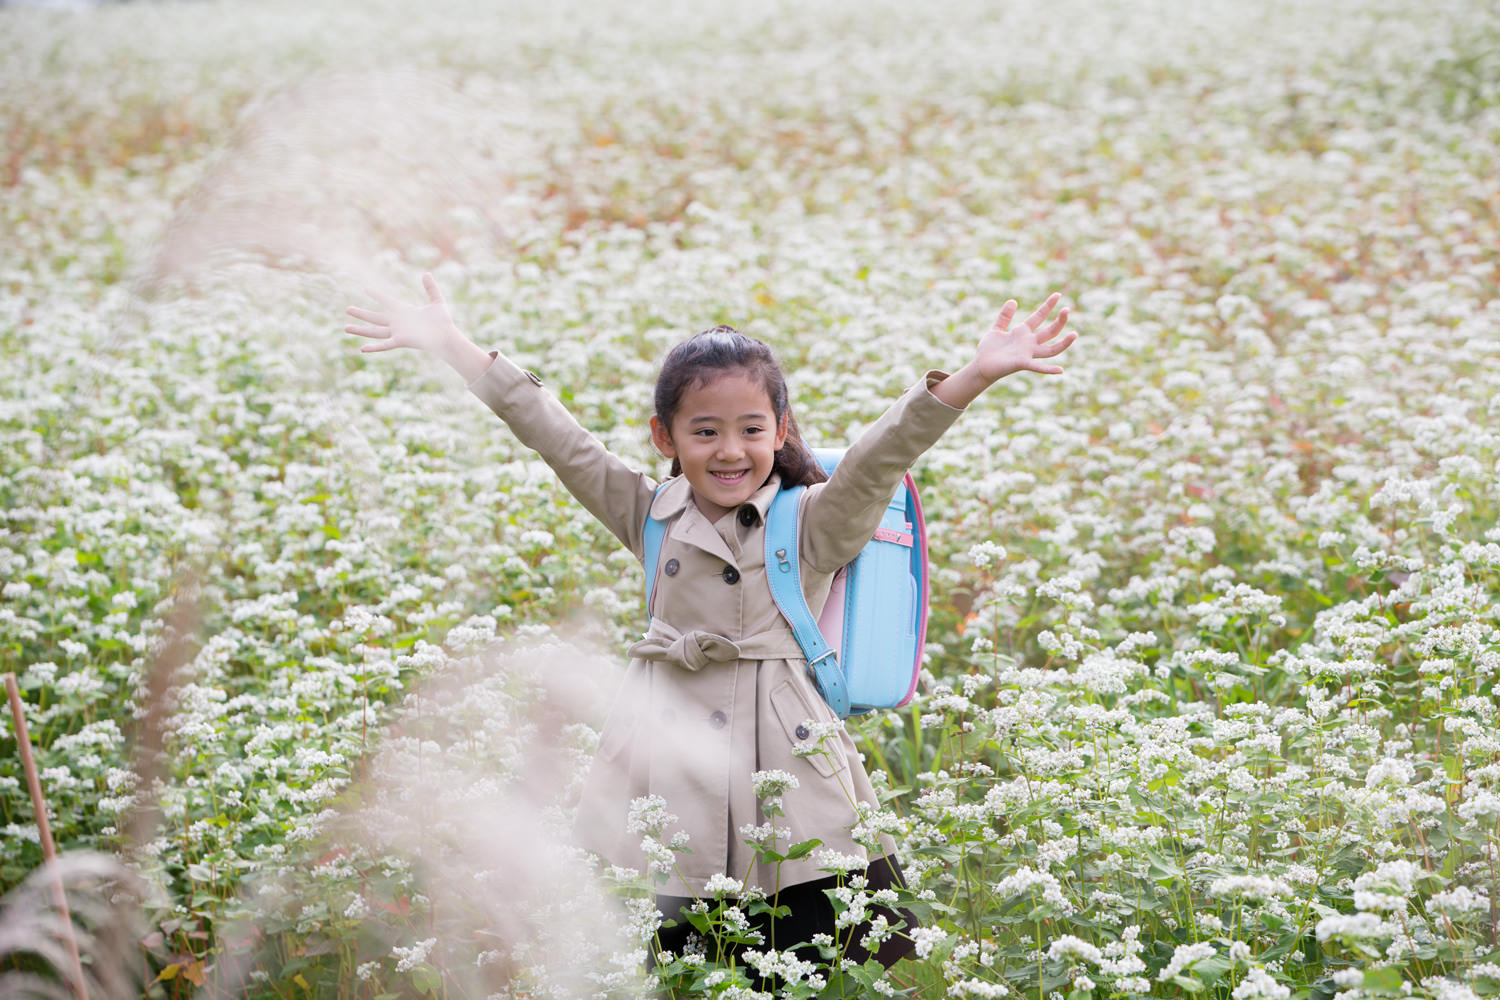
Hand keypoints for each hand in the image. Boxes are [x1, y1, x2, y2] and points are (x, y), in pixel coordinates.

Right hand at [345, 273, 460, 354]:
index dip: (377, 295)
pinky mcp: (401, 341)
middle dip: (361, 313)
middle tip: (347, 309)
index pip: (387, 302)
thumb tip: (426, 273)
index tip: (366, 289)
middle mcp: (398, 323)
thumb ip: (431, 288)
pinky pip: (385, 345)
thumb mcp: (437, 301)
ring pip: (374, 331)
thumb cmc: (443, 322)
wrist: (447, 336)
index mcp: (405, 312)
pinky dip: (374, 348)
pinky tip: (362, 349)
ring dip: (360, 330)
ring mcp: (398, 332)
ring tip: (345, 328)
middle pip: (375, 318)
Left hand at [972, 292, 1074, 380]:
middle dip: (1059, 321)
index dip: (1048, 305)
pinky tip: (1060, 370)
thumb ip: (1005, 316)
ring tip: (1074, 334)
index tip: (1058, 295)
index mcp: (1023, 332)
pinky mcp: (1021, 363)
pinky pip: (1037, 367)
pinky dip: (1049, 369)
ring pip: (1050, 349)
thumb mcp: (997, 329)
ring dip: (1063, 343)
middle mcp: (1029, 343)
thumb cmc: (989, 349)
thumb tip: (1013, 301)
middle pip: (1050, 331)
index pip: (1039, 316)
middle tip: (1067, 309)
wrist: (980, 365)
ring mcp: (1027, 354)